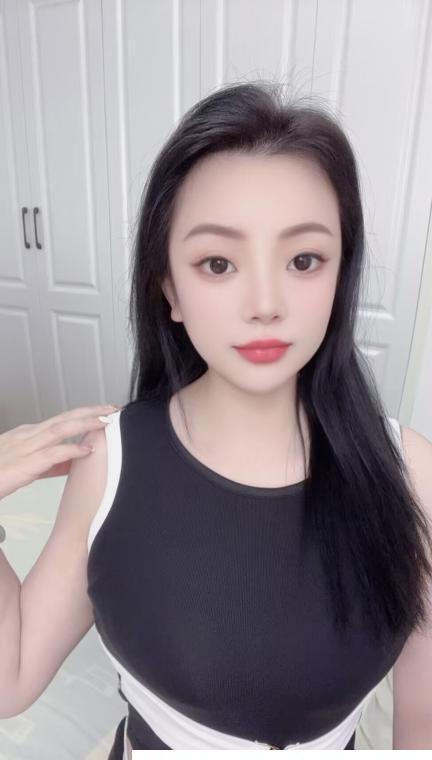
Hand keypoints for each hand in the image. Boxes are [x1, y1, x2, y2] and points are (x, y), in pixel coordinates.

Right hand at [0, 404, 120, 499]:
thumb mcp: (26, 464)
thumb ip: (52, 462)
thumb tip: (74, 460)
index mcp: (29, 434)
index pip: (62, 419)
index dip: (84, 414)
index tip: (104, 412)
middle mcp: (29, 435)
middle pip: (66, 418)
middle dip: (91, 411)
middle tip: (113, 409)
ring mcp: (27, 447)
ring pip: (62, 428)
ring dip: (86, 422)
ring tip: (106, 421)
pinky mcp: (25, 463)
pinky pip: (53, 452)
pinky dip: (72, 448)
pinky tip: (87, 449)